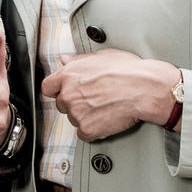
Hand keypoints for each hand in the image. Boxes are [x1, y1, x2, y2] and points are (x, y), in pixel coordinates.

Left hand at [39, 49, 181, 141]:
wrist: (143, 89)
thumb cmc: (127, 71)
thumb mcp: (101, 56)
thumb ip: (78, 60)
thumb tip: (65, 60)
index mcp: (69, 74)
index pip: (48, 87)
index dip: (57, 90)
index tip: (66, 92)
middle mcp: (68, 94)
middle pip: (62, 104)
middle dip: (74, 103)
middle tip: (93, 100)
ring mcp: (77, 113)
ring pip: (74, 119)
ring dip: (85, 117)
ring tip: (104, 108)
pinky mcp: (87, 129)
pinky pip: (84, 134)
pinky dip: (93, 131)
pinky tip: (105, 120)